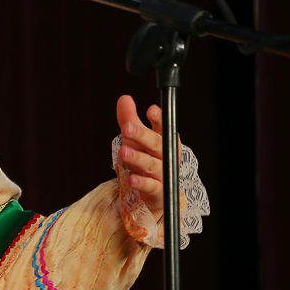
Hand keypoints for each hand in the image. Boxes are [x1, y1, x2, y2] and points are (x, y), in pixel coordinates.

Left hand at [115, 94, 168, 220]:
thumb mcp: (136, 139)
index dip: (158, 119)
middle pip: (156, 144)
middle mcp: (166, 156)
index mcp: (164, 140)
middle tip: (127, 128)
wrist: (156, 191)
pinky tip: (131, 179)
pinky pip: (151, 187)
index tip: (151, 110)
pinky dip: (142, 183)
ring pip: (152, 164)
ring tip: (123, 151)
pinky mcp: (157, 191)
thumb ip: (130, 119)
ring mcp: (163, 174)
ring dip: (138, 158)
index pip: (163, 127)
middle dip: (142, 135)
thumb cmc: (146, 158)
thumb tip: (124, 98)